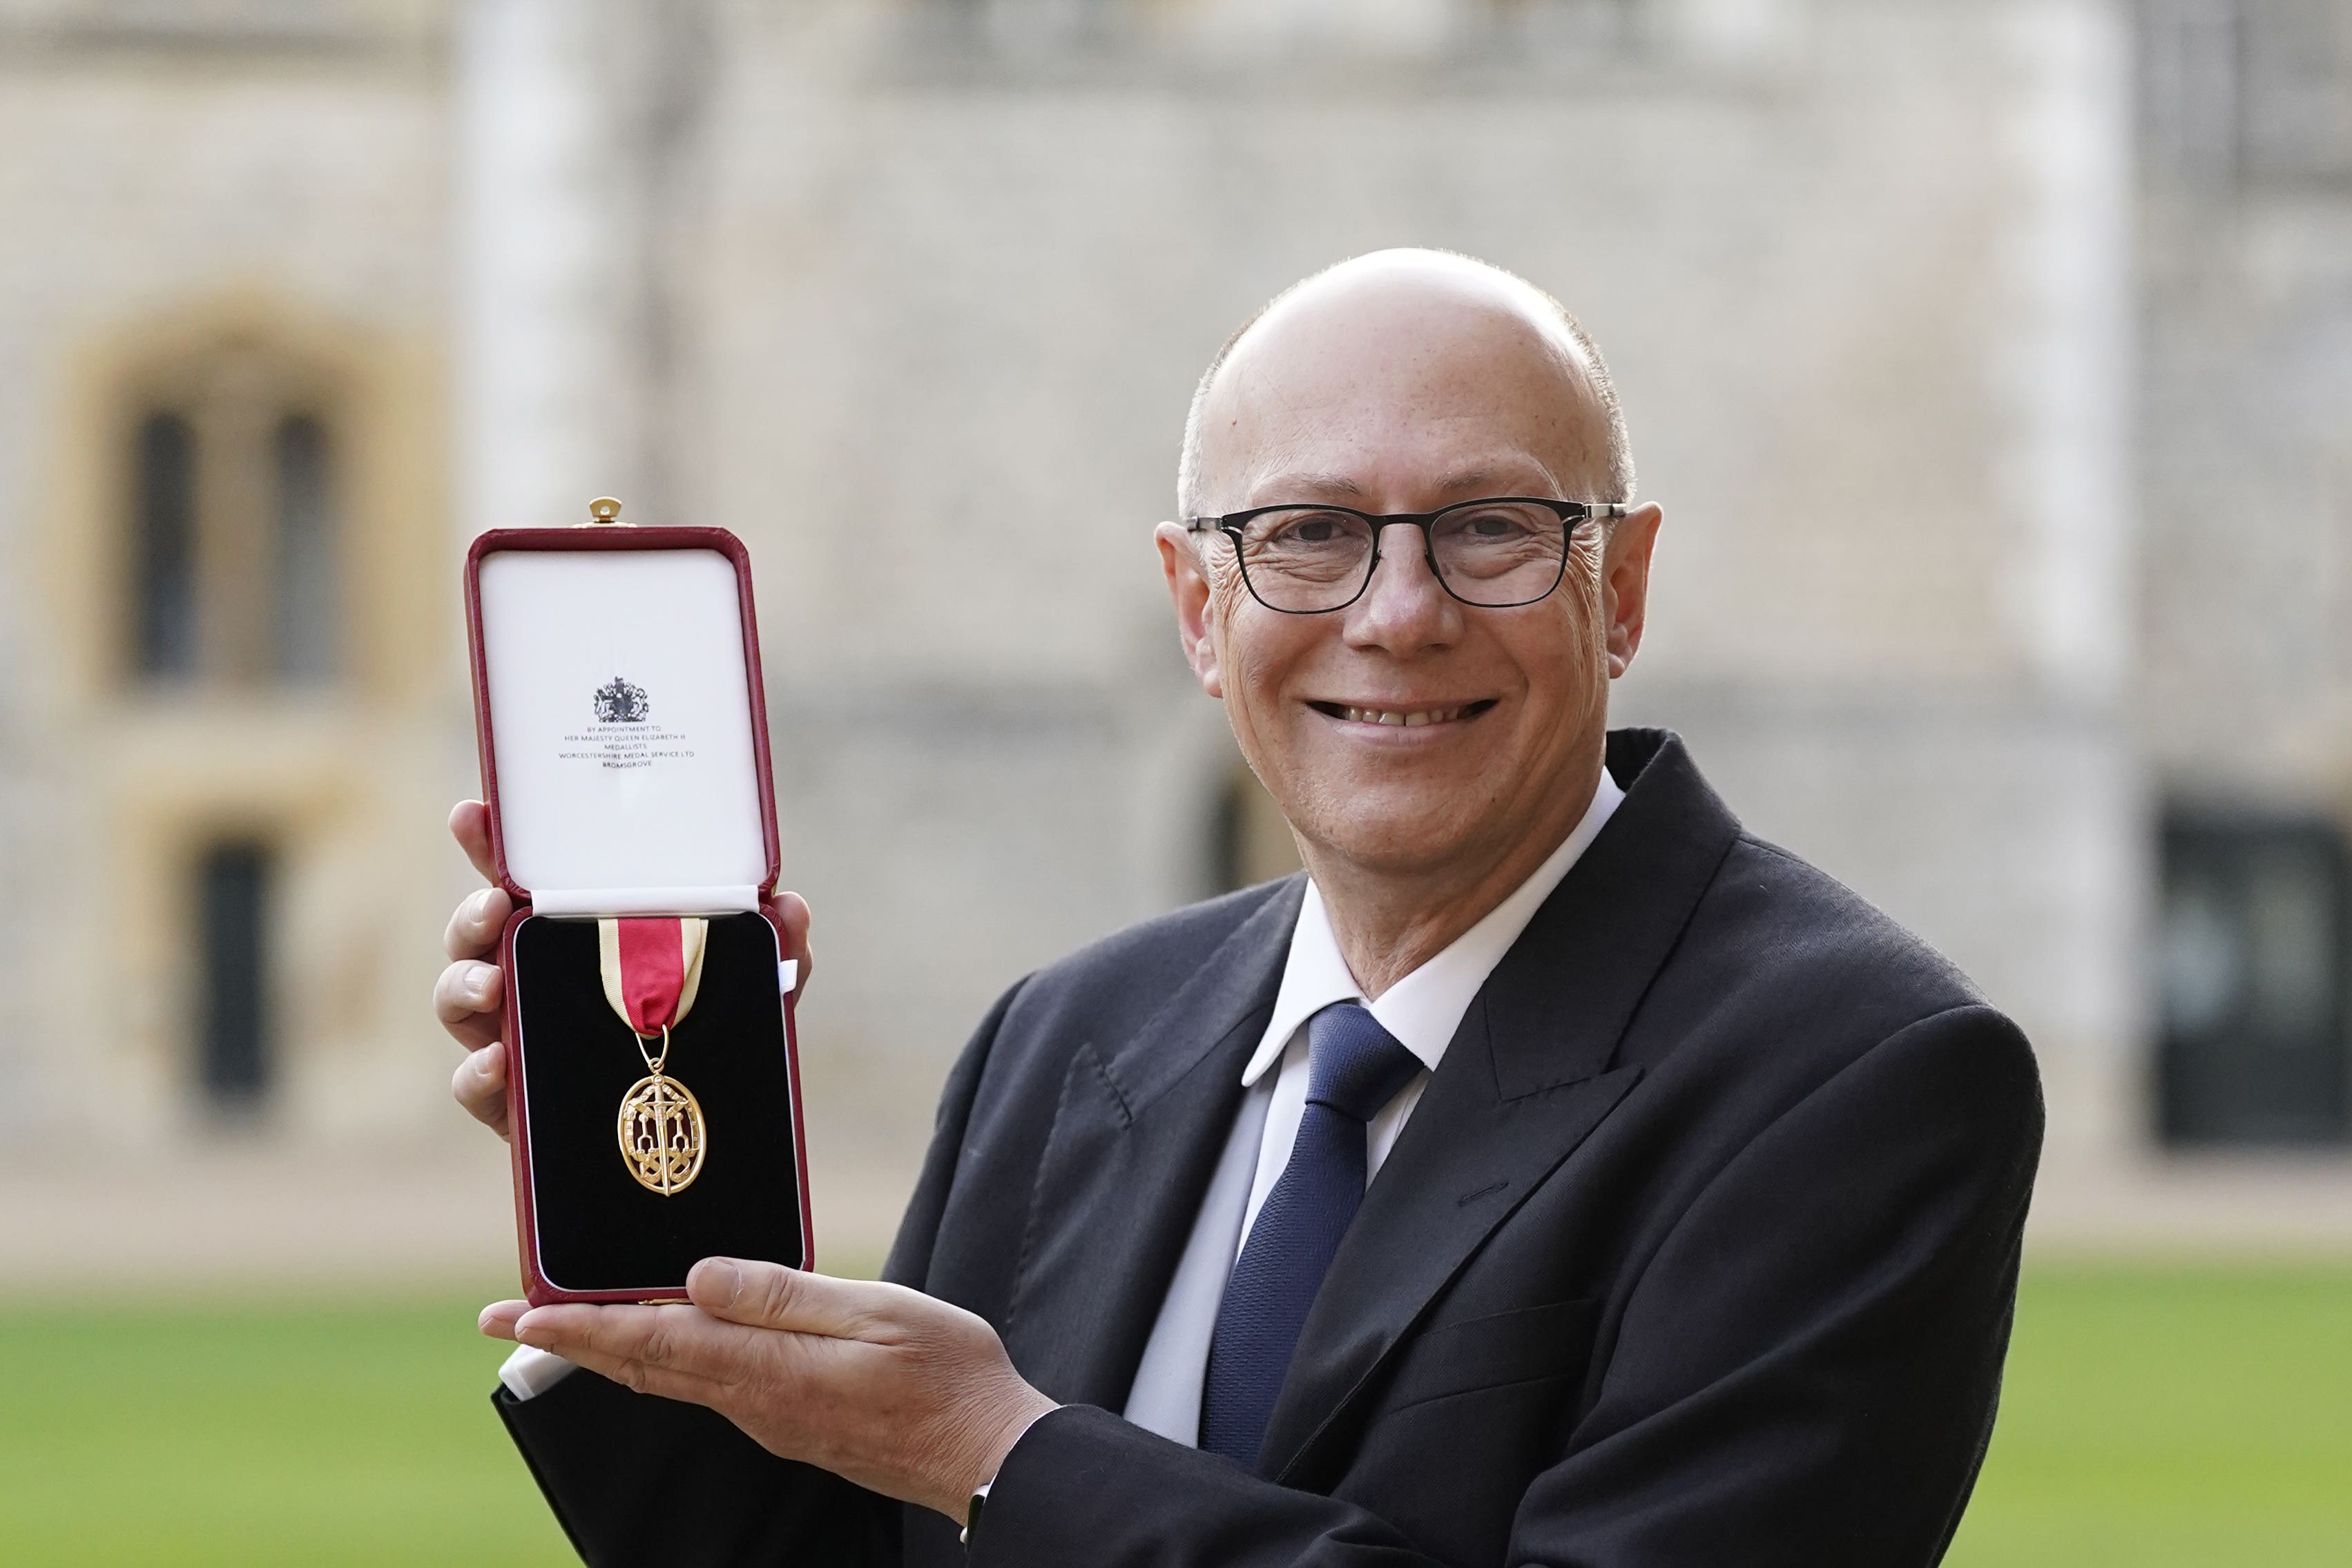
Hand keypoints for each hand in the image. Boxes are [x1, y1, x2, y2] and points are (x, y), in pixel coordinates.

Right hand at [433, 800, 814, 1140]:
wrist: (696, 1141)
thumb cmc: (706, 1047)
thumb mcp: (748, 996)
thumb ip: (775, 952)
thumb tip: (789, 905)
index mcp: (575, 937)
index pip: (523, 880)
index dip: (491, 845)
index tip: (473, 812)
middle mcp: (532, 980)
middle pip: (475, 934)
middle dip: (471, 914)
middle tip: (495, 907)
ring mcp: (513, 1038)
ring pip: (458, 1000)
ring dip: (463, 985)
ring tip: (491, 983)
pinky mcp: (510, 1104)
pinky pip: (473, 1085)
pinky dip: (477, 1073)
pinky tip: (499, 1062)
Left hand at [480, 1260, 1056, 1518]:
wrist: (988, 1454)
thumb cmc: (946, 1375)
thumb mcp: (873, 1313)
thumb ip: (783, 1296)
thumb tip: (697, 1278)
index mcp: (768, 1372)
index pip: (651, 1344)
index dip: (579, 1328)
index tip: (517, 1316)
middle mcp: (754, 1403)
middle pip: (645, 1368)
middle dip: (572, 1341)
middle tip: (508, 1321)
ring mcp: (771, 1419)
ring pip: (672, 1379)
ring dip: (614, 1350)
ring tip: (568, 1326)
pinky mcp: (792, 1422)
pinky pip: (708, 1386)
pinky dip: (665, 1359)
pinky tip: (664, 1340)